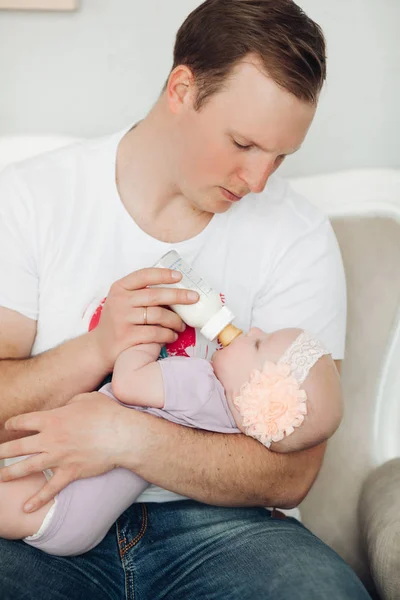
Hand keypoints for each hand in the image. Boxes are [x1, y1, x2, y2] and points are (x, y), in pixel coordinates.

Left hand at [0, 392, 131, 511]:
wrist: (122, 435)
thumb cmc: (107, 413)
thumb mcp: (86, 399)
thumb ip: (71, 402)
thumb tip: (68, 407)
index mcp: (52, 418)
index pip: (23, 421)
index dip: (13, 423)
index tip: (8, 427)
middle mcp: (50, 438)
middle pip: (17, 446)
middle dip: (1, 451)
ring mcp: (58, 457)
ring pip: (26, 468)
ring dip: (9, 473)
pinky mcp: (70, 472)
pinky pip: (50, 489)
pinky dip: (37, 500)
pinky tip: (25, 508)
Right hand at [91, 267, 198, 369]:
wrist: (100, 347)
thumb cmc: (118, 321)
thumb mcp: (123, 301)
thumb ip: (141, 293)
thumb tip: (176, 288)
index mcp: (119, 288)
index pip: (144, 275)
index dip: (163, 274)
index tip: (180, 276)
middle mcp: (120, 301)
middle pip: (155, 295)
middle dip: (179, 296)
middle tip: (194, 298)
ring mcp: (122, 319)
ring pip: (158, 315)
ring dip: (175, 320)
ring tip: (181, 325)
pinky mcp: (127, 337)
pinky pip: (155, 333)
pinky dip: (168, 334)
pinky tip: (172, 336)